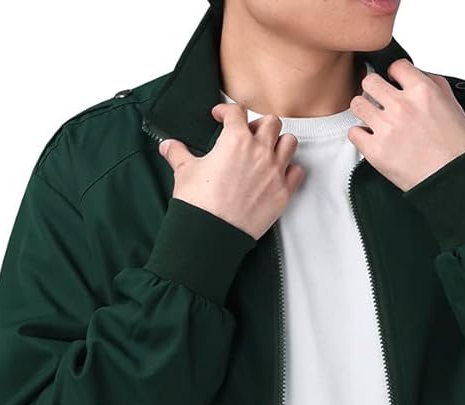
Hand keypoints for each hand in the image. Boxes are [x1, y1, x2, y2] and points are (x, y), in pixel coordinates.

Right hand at [158, 104, 304, 239]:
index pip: (237, 112)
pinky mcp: (283, 193)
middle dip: (259, 125)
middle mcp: (260, 151)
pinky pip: (297, 172)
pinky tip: (279, 173)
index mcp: (236, 140)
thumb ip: (178, 154)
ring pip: (289, 143)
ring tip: (269, 150)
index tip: (221, 117)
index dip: (226, 111)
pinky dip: (290, 169)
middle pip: (271, 123)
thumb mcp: (185, 172)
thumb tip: (168, 146)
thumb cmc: (199, 203)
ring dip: (280, 143)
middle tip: (249, 134)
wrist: (212, 233)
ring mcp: (275, 172)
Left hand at [347, 59, 464, 191]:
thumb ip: (431, 84)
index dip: (393, 75)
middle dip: (374, 90)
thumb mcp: (452, 104)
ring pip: (357, 104)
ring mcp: (387, 128)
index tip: (393, 84)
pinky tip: (372, 139)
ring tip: (375, 121)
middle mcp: (402, 106)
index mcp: (422, 90)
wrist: (455, 179)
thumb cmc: (458, 148)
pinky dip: (361, 135)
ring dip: (364, 111)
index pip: (395, 66)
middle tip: (380, 102)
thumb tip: (413, 77)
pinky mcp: (375, 151)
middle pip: (370, 81)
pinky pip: (354, 132)